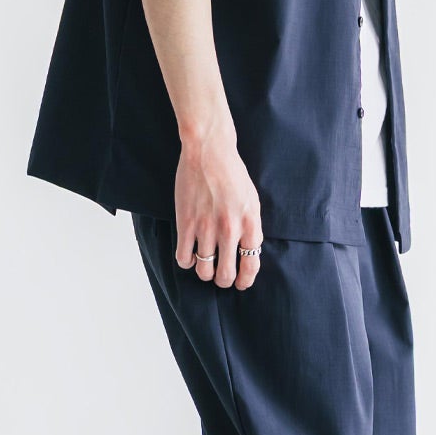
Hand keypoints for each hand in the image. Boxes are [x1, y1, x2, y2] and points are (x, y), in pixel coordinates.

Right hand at [173, 130, 262, 288]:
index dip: (245, 280)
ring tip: (204, 266)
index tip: (241, 283)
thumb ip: (251, 227)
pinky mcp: (185, 223)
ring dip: (204, 273)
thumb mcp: (252, 200)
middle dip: (223, 281)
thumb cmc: (232, 173)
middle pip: (226, 274)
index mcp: (250, 223)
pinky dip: (186, 262)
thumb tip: (249, 251)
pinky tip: (189, 255)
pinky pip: (183, 258)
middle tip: (220, 276)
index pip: (251, 265)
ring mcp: (206, 228)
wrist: (208, 151)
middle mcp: (229, 229)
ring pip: (204, 270)